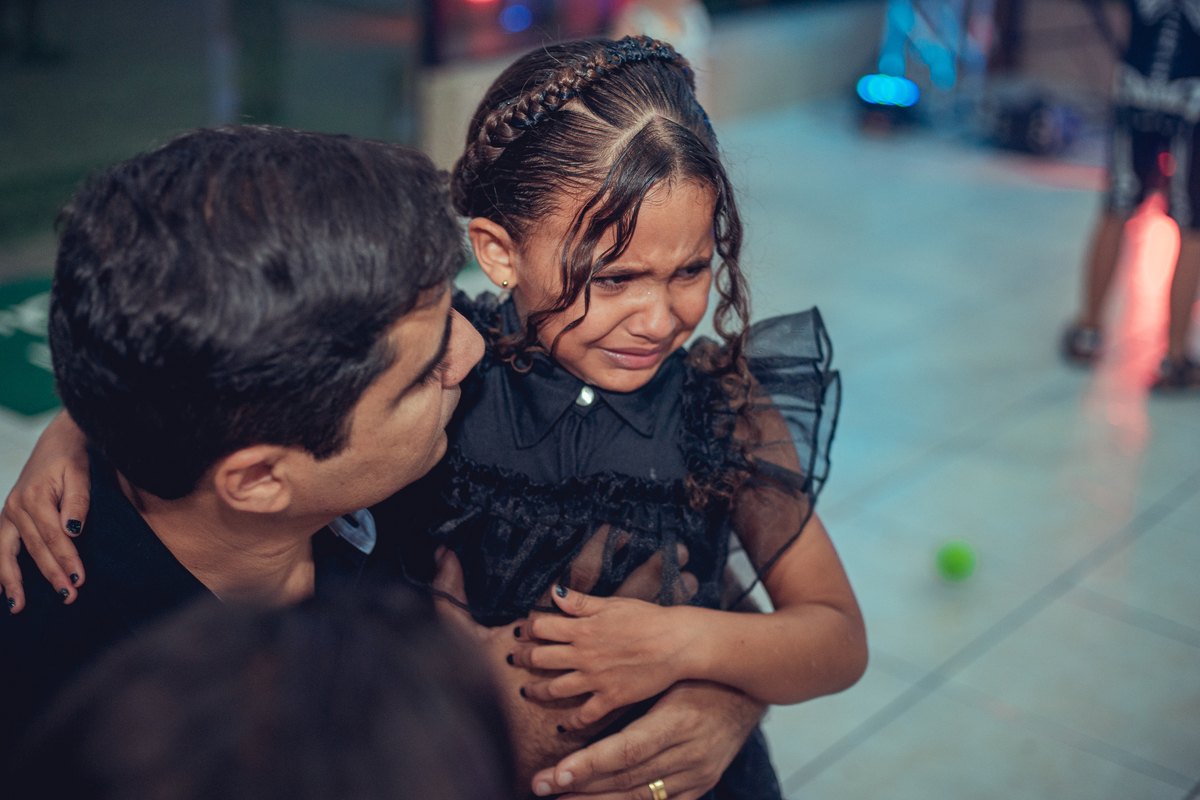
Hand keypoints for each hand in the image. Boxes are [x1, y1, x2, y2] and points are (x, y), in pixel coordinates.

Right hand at [0, 411, 90, 611]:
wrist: (59, 440)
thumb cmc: (74, 457)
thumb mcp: (81, 473)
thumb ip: (78, 501)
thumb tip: (73, 530)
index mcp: (35, 497)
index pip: (53, 537)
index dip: (67, 560)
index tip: (79, 580)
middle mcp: (16, 506)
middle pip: (34, 549)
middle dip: (51, 575)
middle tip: (68, 597)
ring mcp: (8, 512)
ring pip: (10, 553)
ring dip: (15, 581)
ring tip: (20, 607)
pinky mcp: (8, 516)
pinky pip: (0, 547)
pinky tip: (1, 591)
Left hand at [513, 587, 703, 730]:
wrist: (676, 643)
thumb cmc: (648, 618)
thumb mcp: (613, 604)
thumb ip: (581, 602)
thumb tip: (555, 592)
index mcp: (582, 628)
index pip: (541, 627)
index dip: (527, 629)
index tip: (521, 632)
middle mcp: (583, 655)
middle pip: (541, 658)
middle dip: (524, 658)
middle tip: (515, 660)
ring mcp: (595, 679)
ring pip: (555, 688)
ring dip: (537, 690)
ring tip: (527, 692)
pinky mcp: (611, 698)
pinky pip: (584, 715)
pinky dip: (570, 722)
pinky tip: (562, 725)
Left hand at [530, 680, 765, 799]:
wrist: (747, 694)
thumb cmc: (700, 677)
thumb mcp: (668, 677)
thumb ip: (627, 693)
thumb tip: (578, 695)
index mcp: (678, 722)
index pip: (627, 750)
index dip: (589, 764)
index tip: (557, 772)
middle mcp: (688, 754)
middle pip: (626, 778)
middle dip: (579, 784)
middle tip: (541, 784)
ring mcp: (695, 775)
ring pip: (638, 796)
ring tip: (560, 797)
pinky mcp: (699, 787)